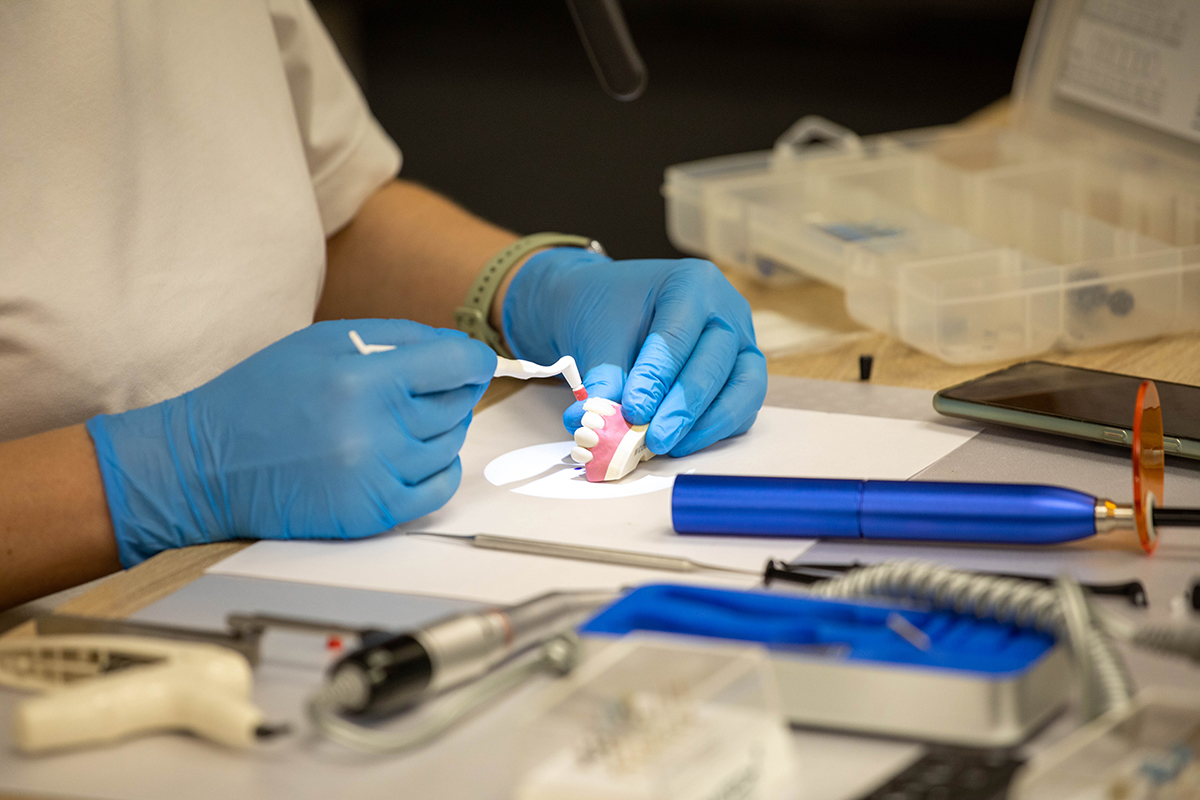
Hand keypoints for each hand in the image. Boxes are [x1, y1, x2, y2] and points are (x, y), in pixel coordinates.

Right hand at [86, 320, 494, 566]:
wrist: (208, 465)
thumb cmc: (262, 395)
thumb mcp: (325, 341)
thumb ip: (400, 339)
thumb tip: (461, 351)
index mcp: (360, 379)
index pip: (456, 365)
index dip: (472, 359)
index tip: (473, 361)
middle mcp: (373, 431)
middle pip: (457, 405)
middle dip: (450, 391)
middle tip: (420, 388)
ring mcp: (375, 477)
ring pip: (450, 445)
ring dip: (438, 428)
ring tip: (396, 419)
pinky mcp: (372, 513)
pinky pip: (439, 487)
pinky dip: (437, 467)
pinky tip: (411, 452)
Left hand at [502, 249, 765, 456]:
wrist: (611, 309)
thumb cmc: (607, 314)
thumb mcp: (598, 337)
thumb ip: (604, 378)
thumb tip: (594, 422)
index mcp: (692, 284)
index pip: (677, 337)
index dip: (656, 380)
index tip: (633, 414)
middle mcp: (726, 310)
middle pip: (715, 363)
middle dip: (684, 407)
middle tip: (654, 439)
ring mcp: (742, 342)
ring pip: (744, 387)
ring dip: (708, 424)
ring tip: (668, 446)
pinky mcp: (744, 373)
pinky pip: (743, 406)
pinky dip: (716, 428)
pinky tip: (683, 443)